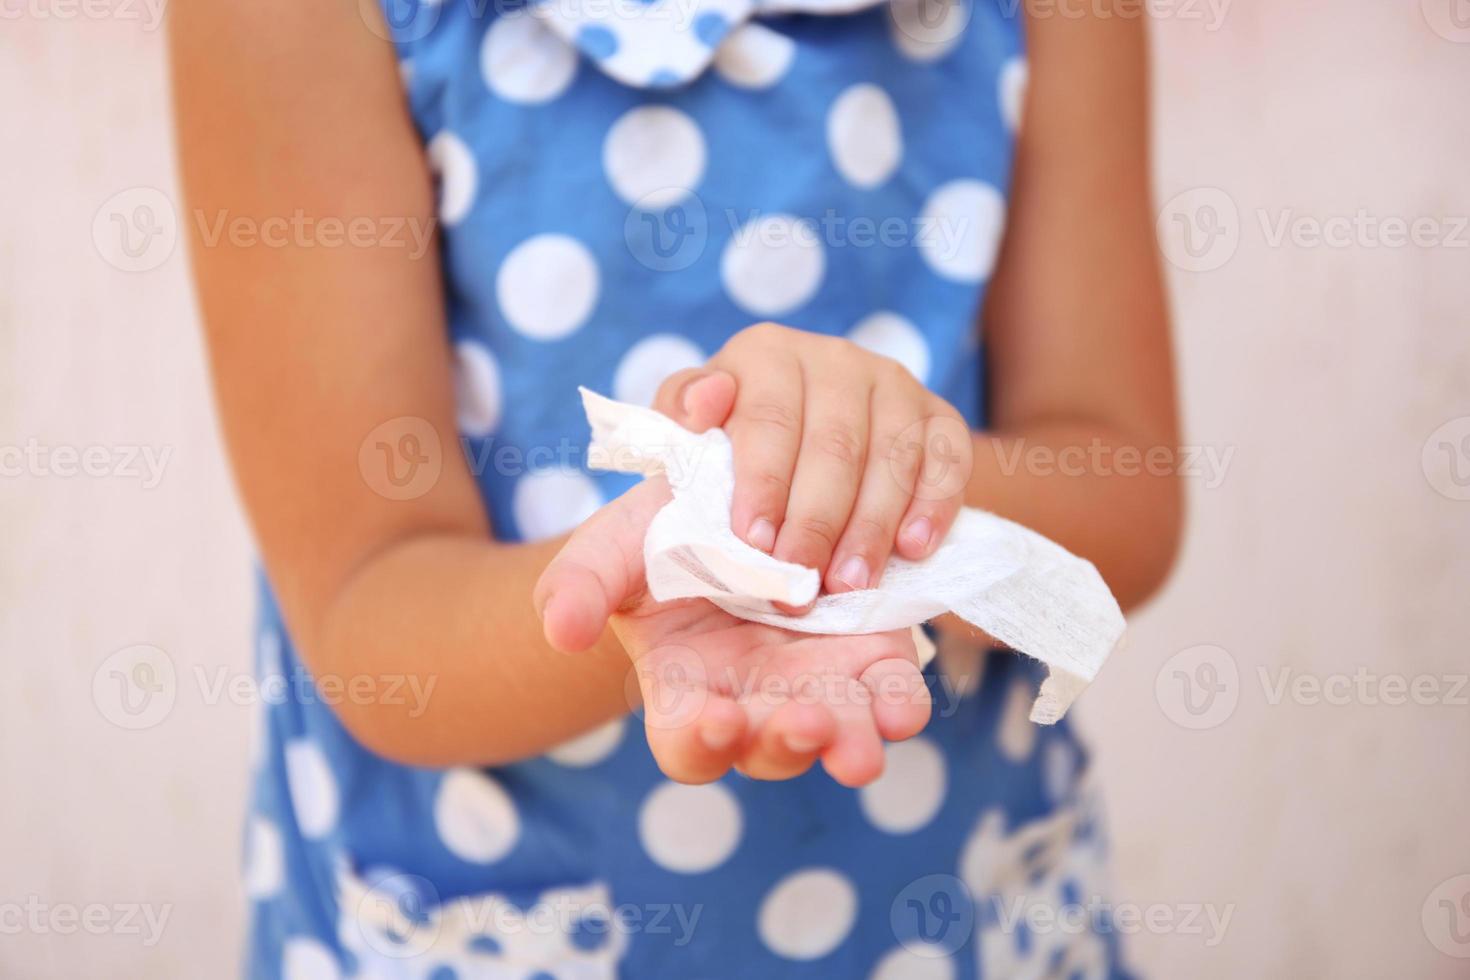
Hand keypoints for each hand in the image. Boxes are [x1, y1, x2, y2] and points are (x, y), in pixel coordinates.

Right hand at [533, 479, 930, 785]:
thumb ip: (578, 586)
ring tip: (864, 741)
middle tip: (803, 723)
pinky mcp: (869, 653)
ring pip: (840, 733)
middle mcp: (755, 700)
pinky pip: (889, 693)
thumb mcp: (611, 550)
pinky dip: (898, 704)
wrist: (734, 495)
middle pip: (771, 747)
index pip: (690, 743)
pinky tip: (902, 707)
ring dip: (853, 741)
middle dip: (788, 743)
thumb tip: (561, 631)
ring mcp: (816, 682)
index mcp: (687, 690)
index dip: (702, 741)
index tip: (717, 718)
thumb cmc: (659, 537)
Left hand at [653, 323, 972, 601]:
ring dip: (872, 527)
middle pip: (833, 443)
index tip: (754, 545)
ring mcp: (892, 384)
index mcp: (765, 354)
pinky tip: (913, 550)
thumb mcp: (686, 439)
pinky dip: (934, 505)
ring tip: (850, 585)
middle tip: (801, 587)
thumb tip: (702, 402)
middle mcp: (833, 359)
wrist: (797, 461)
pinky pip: (948, 457)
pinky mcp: (938, 416)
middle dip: (816, 522)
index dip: (762, 483)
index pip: (768, 417)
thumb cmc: (729, 460)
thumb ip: (674, 423)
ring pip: (891, 456)